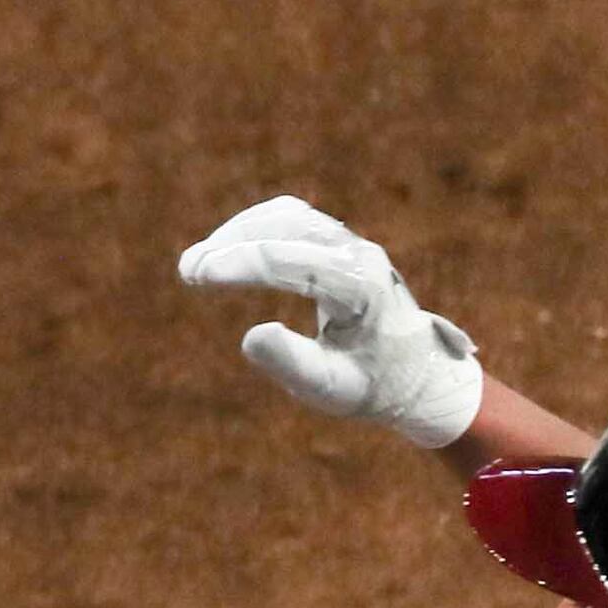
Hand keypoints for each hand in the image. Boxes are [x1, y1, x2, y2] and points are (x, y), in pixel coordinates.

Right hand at [177, 195, 485, 449]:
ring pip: (288, 217)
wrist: (419, 374)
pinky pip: (293, 220)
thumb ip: (293, 366)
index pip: (291, 262)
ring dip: (240, 233)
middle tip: (188, 271)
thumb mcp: (333, 389)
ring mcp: (351, 244)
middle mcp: (359, 256)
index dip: (240, 265)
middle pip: (288, 227)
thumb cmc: (374, 386)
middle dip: (234, 244)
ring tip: (199, 263)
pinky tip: (228, 251)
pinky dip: (256, 230)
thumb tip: (251, 336)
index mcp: (361, 289)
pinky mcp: (340, 244)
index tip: (197, 275)